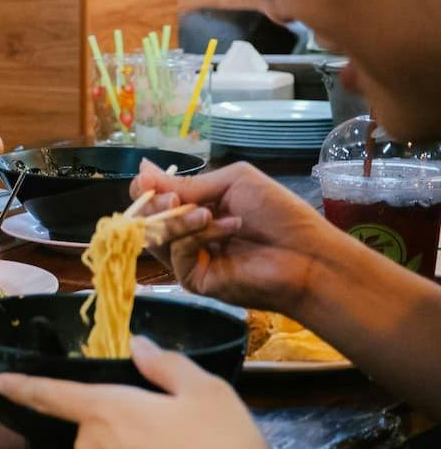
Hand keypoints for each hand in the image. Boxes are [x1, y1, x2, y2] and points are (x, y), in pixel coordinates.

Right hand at [130, 160, 343, 311]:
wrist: (308, 254)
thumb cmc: (279, 214)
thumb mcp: (232, 183)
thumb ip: (188, 183)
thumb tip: (141, 169)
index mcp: (196, 207)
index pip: (154, 198)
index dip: (146, 189)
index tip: (149, 181)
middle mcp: (187, 233)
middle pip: (146, 218)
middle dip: (154, 204)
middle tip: (172, 199)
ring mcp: (189, 258)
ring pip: (156, 237)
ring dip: (178, 220)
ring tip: (207, 214)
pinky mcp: (194, 279)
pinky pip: (177, 254)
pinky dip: (195, 237)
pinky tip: (225, 229)